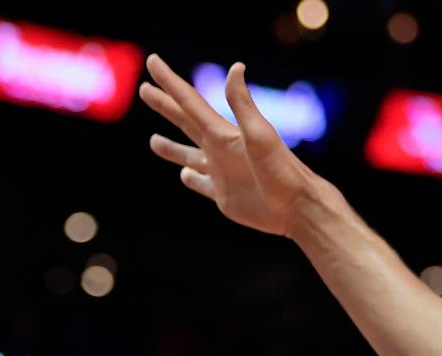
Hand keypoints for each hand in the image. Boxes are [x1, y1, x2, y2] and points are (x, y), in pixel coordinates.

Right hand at [139, 54, 319, 236]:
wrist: (296, 206)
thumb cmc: (281, 171)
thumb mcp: (260, 134)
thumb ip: (243, 104)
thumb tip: (236, 67)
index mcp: (222, 133)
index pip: (189, 103)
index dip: (170, 82)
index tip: (153, 62)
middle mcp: (219, 149)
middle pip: (184, 122)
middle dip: (164, 106)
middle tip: (145, 90)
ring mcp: (220, 172)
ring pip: (188, 156)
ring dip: (171, 147)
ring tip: (153, 140)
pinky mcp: (224, 195)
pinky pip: (201, 184)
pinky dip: (190, 179)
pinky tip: (184, 175)